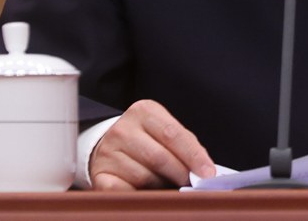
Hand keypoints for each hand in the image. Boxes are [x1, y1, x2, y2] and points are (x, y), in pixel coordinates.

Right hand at [88, 99, 215, 189]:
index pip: (173, 134)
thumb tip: (206, 171)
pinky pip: (124, 191)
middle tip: (192, 185)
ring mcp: (108, 152)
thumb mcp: (166, 133)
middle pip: (159, 157)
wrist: (110, 147)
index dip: (194, 156)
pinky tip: (145, 194)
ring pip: (144, 177)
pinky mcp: (99, 174)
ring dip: (160, 186)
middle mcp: (122, 128)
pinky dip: (139, 196)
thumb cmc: (147, 141)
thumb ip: (186, 146)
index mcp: (143, 111)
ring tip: (165, 185)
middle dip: (180, 174)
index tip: (208, 174)